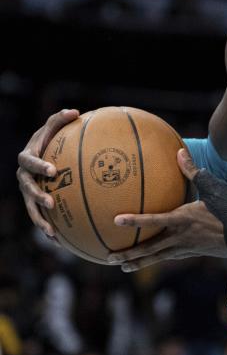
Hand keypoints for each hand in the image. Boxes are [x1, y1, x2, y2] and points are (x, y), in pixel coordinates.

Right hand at [16, 109, 79, 236]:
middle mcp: (24, 176)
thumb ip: (60, 119)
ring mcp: (27, 191)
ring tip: (52, 232)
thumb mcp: (53, 128)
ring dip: (39, 220)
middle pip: (27, 188)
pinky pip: (40, 217)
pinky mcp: (35, 203)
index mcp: (27, 158)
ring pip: (30, 208)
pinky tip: (62, 243)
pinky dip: (49, 228)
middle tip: (51, 203)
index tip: (53, 170)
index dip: (39, 165)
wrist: (41, 156)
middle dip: (37, 196)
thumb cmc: (49, 139)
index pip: (29, 161)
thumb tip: (75, 112)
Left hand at [109, 148, 226, 271]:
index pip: (153, 221)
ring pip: (157, 257)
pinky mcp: (193, 253)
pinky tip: (151, 257)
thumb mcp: (213, 188)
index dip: (134, 220)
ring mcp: (186, 248)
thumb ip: (193, 171)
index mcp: (182, 219)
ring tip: (123, 267)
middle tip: (109, 258)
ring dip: (139, 262)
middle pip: (149, 249)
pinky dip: (156, 258)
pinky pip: (169, 256)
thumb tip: (179, 151)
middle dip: (129, 255)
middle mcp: (180, 237)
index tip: (115, 220)